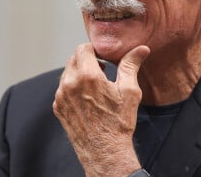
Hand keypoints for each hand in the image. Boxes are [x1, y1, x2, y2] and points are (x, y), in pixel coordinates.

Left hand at [53, 43, 149, 176]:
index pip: (83, 48)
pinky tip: (86, 95)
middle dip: (86, 59)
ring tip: (94, 82)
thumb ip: (131, 65)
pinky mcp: (58, 107)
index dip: (94, 49)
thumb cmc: (118, 121)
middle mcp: (70, 84)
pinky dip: (72, 85)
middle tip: (101, 68)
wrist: (104, 151)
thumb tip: (142, 49)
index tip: (102, 57)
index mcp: (87, 76)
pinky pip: (62, 87)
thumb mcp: (129, 91)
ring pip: (67, 72)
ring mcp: (61, 96)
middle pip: (73, 58)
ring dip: (79, 71)